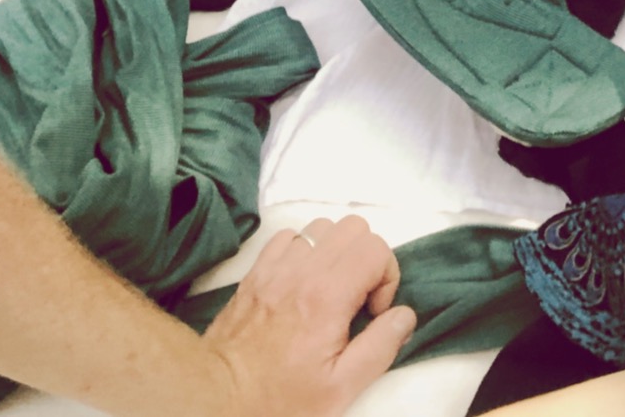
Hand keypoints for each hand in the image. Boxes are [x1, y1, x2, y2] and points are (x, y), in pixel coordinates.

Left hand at [205, 216, 415, 416]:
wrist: (220, 394)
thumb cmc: (281, 397)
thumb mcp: (341, 387)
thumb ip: (380, 347)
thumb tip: (403, 316)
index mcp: (326, 297)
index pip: (375, 248)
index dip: (387, 277)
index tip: (373, 312)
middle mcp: (300, 270)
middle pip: (353, 227)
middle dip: (367, 258)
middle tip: (358, 299)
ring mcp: (274, 267)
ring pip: (321, 226)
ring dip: (336, 252)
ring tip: (332, 290)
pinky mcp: (256, 271)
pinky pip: (289, 236)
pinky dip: (305, 250)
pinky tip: (303, 283)